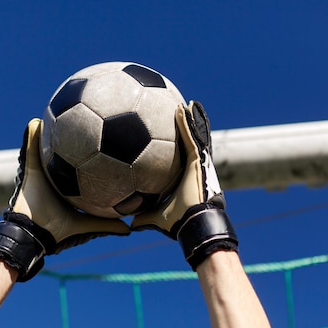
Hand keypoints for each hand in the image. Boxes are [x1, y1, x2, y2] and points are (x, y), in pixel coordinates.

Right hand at [0, 118, 129, 280]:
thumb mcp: (87, 227)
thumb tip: (131, 230)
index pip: (80, 169)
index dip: (90, 158)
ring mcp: (40, 172)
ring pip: (45, 149)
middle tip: (82, 120)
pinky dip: (32, 135)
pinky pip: (30, 149)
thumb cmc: (58, 232)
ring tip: (57, 112)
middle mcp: (54, 178)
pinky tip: (37, 121)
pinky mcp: (28, 169)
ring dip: (49, 133)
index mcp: (67, 189)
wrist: (32, 235)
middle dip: (69, 139)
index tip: (103, 144)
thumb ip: (107, 226)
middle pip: (63, 154)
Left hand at [132, 102, 237, 269]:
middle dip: (188, 128)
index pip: (179, 158)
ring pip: (194, 135)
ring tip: (186, 103)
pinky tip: (183, 107)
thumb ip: (143, 217)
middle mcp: (193, 168)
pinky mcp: (199, 159)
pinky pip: (192, 136)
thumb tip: (128, 223)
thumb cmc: (178, 222)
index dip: (176, 147)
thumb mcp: (155, 218)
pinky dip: (188, 121)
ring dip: (190, 119)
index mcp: (185, 178)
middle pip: (190, 143)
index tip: (169, 136)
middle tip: (181, 112)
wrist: (193, 224)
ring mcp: (198, 162)